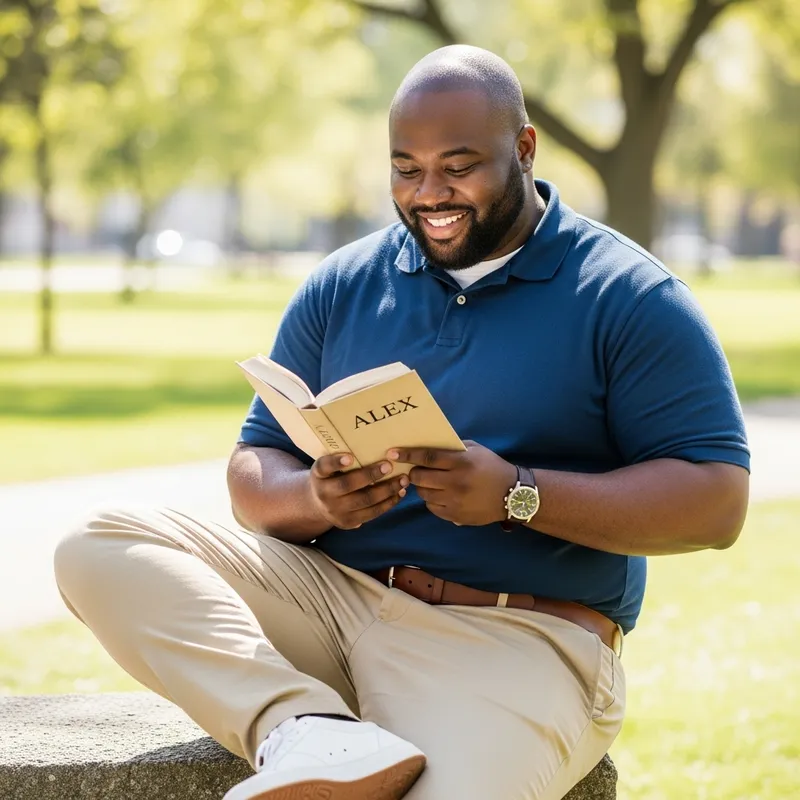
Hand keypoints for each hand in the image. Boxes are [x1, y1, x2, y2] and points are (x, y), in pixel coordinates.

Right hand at [307, 453, 408, 530]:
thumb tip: (373, 443)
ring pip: (364, 501)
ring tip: (403, 480)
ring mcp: (336, 511)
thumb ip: (342, 458)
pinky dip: (388, 503)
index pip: (324, 466)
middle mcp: (324, 493)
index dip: (336, 462)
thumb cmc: (331, 477)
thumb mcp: (328, 466)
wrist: (318, 504)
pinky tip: (400, 493)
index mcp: (318, 475)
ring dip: (387, 490)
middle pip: (348, 485)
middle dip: (371, 475)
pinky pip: (372, 513)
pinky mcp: (348, 523)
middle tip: (389, 466)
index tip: (350, 457)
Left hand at [388, 440, 516, 526]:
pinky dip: (432, 500)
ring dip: (422, 487)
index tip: (392, 452)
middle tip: (415, 470)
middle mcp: (456, 482)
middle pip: (420, 478)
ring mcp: (455, 501)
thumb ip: (453, 447)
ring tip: (430, 483)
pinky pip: (432, 508)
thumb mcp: (476, 450)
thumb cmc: (492, 467)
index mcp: (461, 462)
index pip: (427, 457)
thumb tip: (428, 444)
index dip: (408, 455)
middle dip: (413, 473)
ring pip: (423, 494)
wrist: (513, 494)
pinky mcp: (456, 516)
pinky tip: (440, 495)